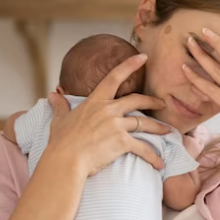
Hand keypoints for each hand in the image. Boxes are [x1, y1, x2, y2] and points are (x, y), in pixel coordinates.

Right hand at [45, 54, 168, 175]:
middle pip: (137, 100)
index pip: (114, 77)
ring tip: (168, 131)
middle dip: (152, 101)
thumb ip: (60, 106)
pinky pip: (143, 148)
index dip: (130, 65)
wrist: (65, 159)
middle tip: (162, 102)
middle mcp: (109, 110)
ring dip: (158, 128)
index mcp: (95, 101)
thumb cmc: (61, 141)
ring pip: (144, 123)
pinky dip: (153, 156)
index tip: (143, 57)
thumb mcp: (60, 120)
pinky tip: (160, 163)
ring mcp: (116, 125)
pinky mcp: (122, 142)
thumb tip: (51, 95)